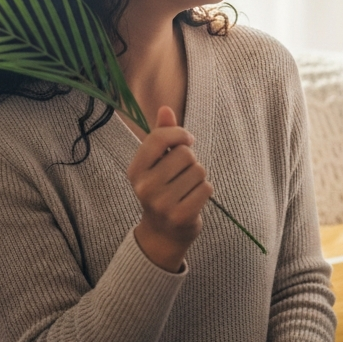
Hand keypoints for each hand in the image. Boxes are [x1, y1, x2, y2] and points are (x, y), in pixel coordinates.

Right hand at [128, 106, 212, 271]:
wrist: (163, 233)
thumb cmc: (163, 189)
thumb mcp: (157, 163)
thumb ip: (161, 136)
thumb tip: (165, 108)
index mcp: (135, 170)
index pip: (158, 138)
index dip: (179, 134)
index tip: (187, 140)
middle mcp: (144, 187)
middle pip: (185, 154)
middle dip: (191, 161)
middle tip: (183, 175)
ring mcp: (161, 203)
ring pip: (199, 170)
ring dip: (199, 177)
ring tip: (187, 189)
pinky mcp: (180, 216)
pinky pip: (207, 188)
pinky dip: (206, 191)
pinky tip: (194, 199)